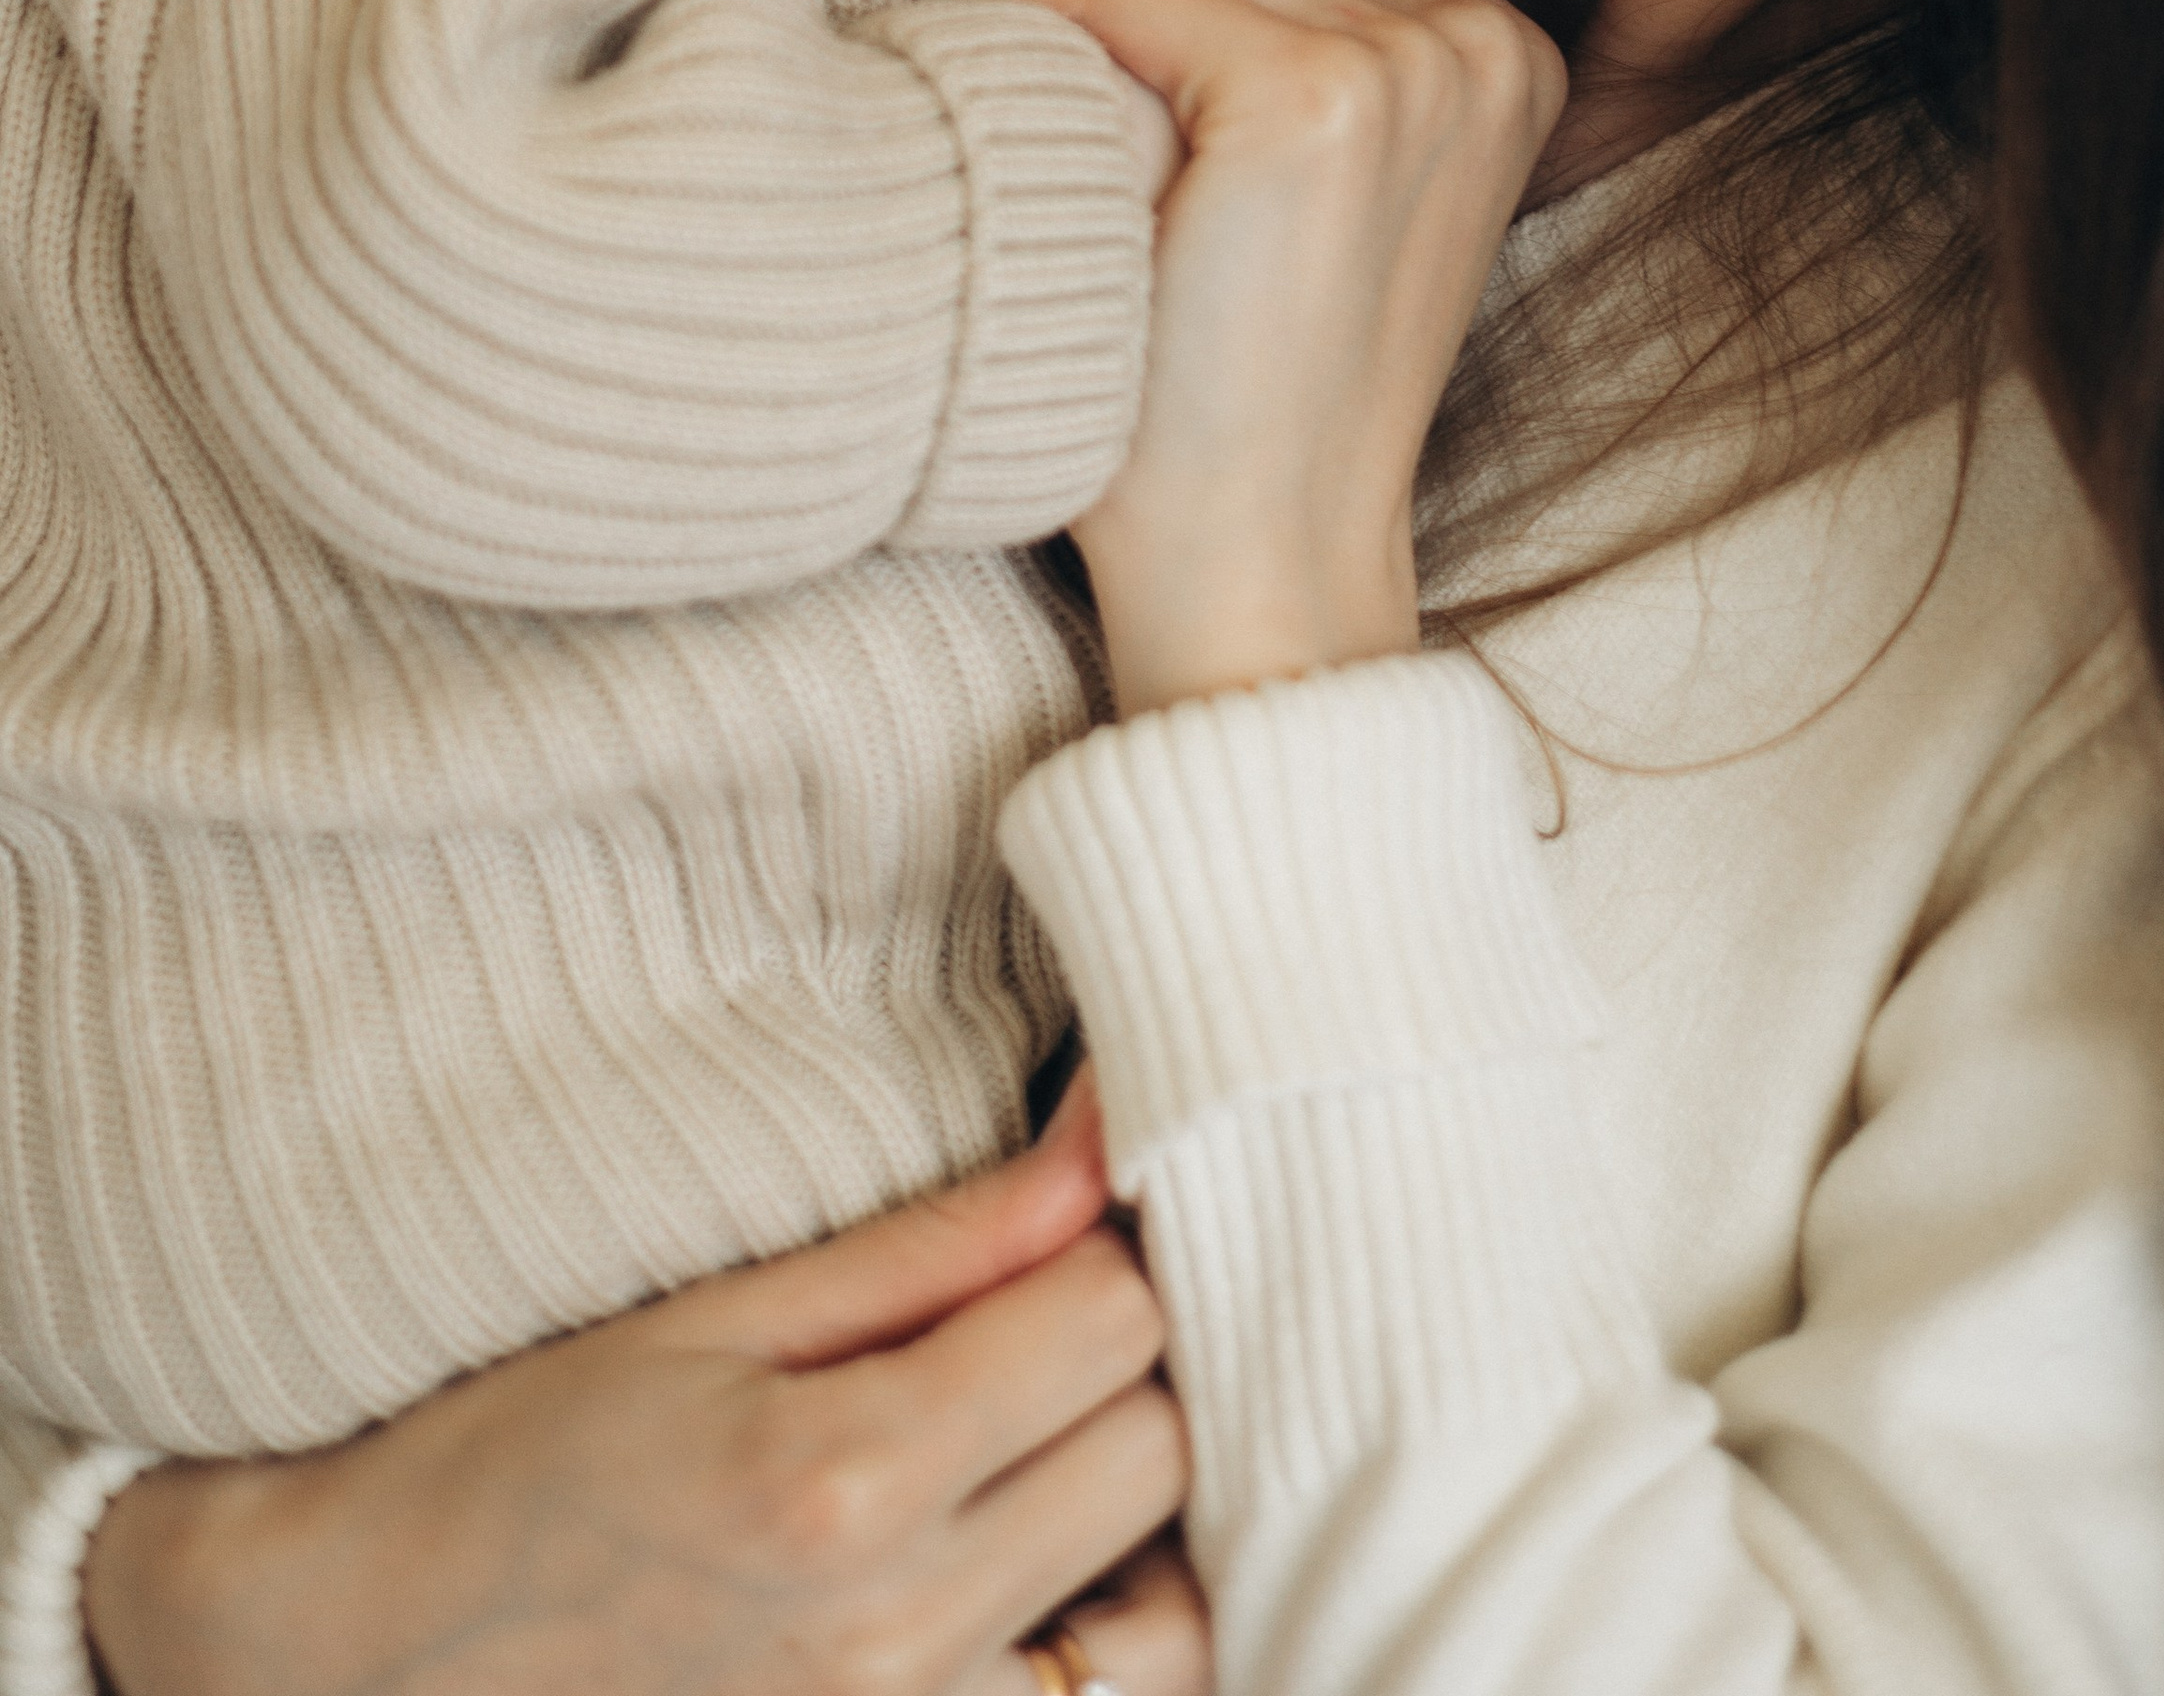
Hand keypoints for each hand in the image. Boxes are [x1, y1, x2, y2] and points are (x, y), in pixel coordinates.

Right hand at [85, 1087, 1204, 1695]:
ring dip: (1144, 1518)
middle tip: (1057, 1305)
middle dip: (1132, 1358)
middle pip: (1158, 1456)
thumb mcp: (722, 1312)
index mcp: (844, 1478)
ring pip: (1168, 1621)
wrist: (375, 1650)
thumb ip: (940, 1243)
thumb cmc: (528, 1451)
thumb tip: (1110, 1139)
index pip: (1113, 1322)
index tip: (1081, 1201)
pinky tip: (1034, 1565)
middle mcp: (896, 1632)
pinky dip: (1099, 1641)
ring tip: (1057, 1441)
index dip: (1118, 1236)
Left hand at [967, 0, 1564, 711]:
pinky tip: (1032, 143)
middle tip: (1080, 124)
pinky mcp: (1311, 103)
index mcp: (1505, 50)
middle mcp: (1479, 40)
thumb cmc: (1246, 383)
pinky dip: (1032, 37)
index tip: (1131, 72)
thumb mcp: (1292, 169)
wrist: (1260, 562)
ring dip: (1067, 14)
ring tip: (1061, 148)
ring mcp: (1408, 65)